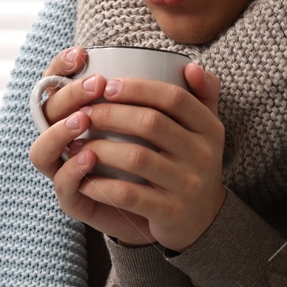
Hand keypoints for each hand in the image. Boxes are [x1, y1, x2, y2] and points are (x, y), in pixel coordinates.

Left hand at [29, 48, 225, 251]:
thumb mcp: (205, 131)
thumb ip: (202, 96)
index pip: (173, 97)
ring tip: (77, 145)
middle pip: (151, 123)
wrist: (202, 221)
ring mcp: (189, 186)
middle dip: (111, 114)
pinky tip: (84, 179)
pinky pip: (129, 195)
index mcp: (210, 129)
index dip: (138, 88)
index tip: (108, 85)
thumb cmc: (191, 164)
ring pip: (137, 157)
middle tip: (84, 114)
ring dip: (100, 148)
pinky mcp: (170, 213)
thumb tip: (188, 66)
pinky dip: (102, 185)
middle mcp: (204, 156)